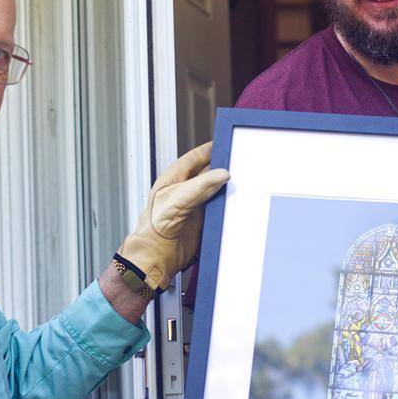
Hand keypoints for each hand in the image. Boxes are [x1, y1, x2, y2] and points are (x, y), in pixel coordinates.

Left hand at [115, 142, 229, 292]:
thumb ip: (200, 185)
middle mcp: (186, 189)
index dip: (211, 149)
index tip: (228, 144)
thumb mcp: (177, 199)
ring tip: (242, 183)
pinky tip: (237, 203)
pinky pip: (220, 207)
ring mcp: (196, 204)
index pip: (196, 157)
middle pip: (210, 172)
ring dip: (228, 188)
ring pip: (217, 189)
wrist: (157, 255)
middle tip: (240, 164)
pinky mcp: (204, 219)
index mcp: (175, 177)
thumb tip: (222, 174)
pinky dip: (229, 205)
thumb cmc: (154, 226)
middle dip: (224, 167)